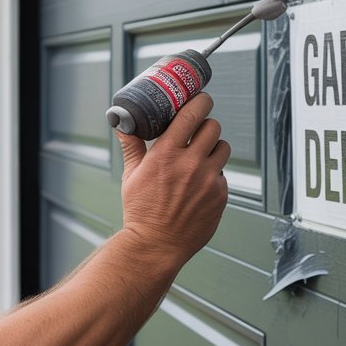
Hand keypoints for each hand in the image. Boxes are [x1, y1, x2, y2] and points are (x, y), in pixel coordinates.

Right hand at [118, 93, 230, 266]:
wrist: (156, 245)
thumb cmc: (141, 210)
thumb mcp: (132, 175)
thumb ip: (132, 145)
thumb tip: (122, 124)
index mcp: (167, 154)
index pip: (192, 114)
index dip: (200, 102)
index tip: (201, 100)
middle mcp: (191, 164)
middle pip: (213, 126)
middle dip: (206, 126)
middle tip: (199, 132)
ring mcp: (209, 180)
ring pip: (223, 148)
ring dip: (214, 149)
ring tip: (202, 158)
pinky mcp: (220, 196)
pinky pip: (223, 175)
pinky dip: (214, 176)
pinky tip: (200, 185)